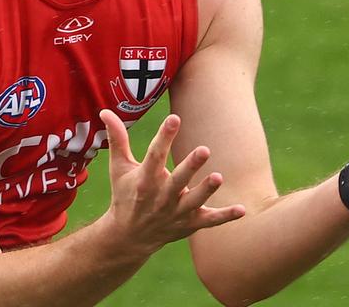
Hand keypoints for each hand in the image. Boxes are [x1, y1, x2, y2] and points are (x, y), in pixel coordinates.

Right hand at [97, 110, 245, 253]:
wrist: (129, 237)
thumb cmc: (126, 195)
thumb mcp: (119, 169)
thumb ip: (117, 139)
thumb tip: (105, 111)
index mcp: (144, 181)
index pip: (155, 156)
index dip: (164, 137)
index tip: (174, 118)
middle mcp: (160, 198)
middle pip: (177, 180)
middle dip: (190, 167)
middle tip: (204, 150)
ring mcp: (176, 212)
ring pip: (194, 201)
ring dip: (206, 191)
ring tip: (218, 177)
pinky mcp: (189, 224)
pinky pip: (210, 221)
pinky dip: (225, 217)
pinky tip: (242, 209)